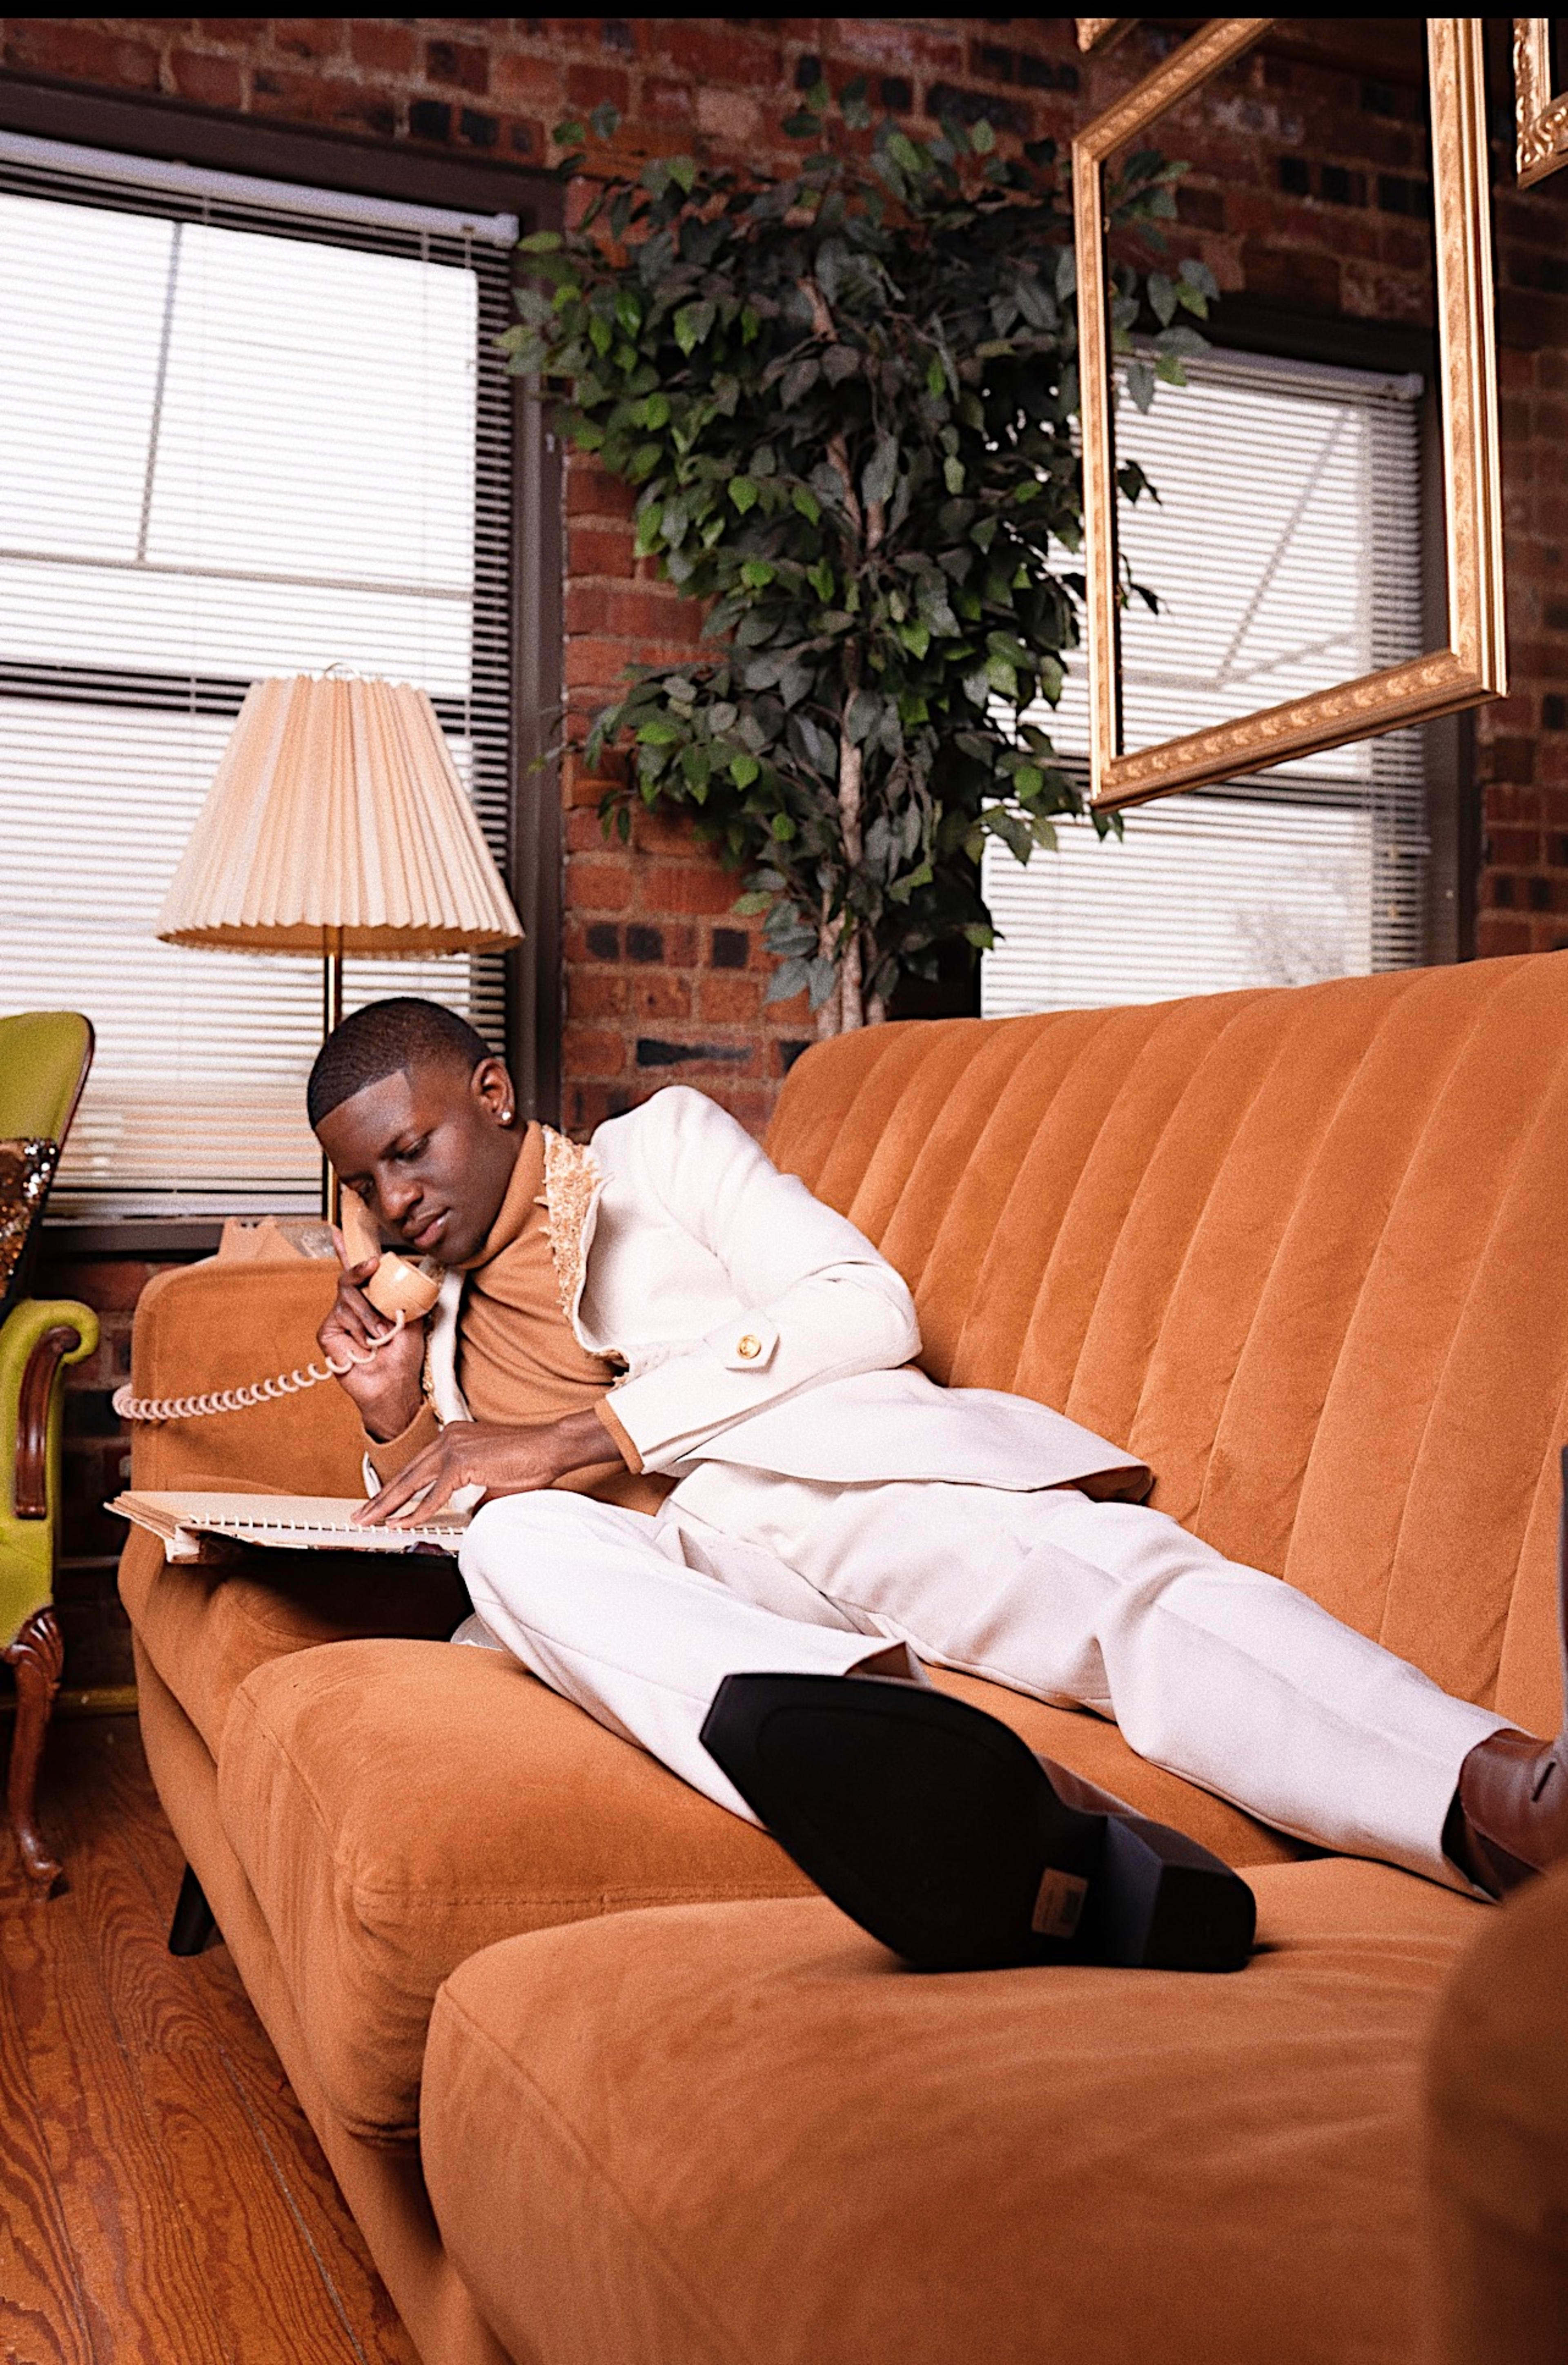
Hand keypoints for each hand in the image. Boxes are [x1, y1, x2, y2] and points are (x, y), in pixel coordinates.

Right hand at [317, 1255, 426, 1440]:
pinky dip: (356, 1330)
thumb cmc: (404, 1356)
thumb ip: (410, 1296)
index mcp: (372, 1300)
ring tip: (380, 1337)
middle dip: (364, 1275)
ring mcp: (339, 1318)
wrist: (393, 1383)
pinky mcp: (328, 1333)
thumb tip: (425, 1274)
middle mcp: (353, 1306)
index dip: (346, 1250)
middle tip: (376, 1276)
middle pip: (349, 1278)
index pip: (357, 1272)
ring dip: (368, 1316)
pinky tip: (365, 1346)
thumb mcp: (414, 1319)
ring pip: (347, 1298)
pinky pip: (339, 1317)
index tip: (339, 1231)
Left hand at [354, 1409, 614, 1524]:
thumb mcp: (491, 1481)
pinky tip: (401, 1524)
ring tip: (369, 1521)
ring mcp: (453, 1447)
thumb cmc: (529, 1462)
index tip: (380, 1504)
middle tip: (360, 1515)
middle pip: (405, 1473)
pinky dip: (416, 1512)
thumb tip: (465, 1515)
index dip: (394, 1487)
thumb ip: (471, 1494)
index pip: (415, 1466)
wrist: (551, 1447)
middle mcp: (448, 1437)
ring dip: (387, 1505)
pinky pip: (433, 1495)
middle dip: (380, 1498)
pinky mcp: (462, 1462)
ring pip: (411, 1482)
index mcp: (453, 1437)